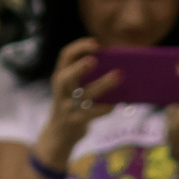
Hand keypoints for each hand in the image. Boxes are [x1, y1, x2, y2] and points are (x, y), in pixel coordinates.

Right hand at [37, 38, 117, 159]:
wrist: (59, 134)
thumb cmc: (73, 105)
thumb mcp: (73, 88)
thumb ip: (86, 77)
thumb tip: (117, 66)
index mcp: (60, 76)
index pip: (65, 56)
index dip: (79, 47)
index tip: (96, 43)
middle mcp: (61, 90)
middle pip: (66, 76)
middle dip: (79, 67)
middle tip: (95, 60)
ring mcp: (66, 107)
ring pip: (84, 94)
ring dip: (102, 84)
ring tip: (118, 75)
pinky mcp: (75, 121)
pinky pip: (90, 113)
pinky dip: (103, 108)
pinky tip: (114, 105)